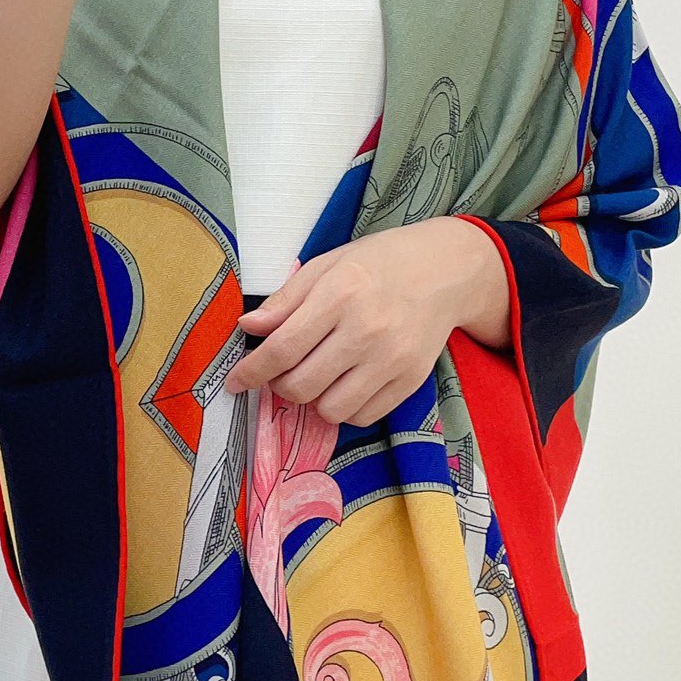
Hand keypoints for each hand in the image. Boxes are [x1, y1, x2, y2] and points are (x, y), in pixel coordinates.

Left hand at [223, 218, 512, 425]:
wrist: (445, 270)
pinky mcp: (411, 380)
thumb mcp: (326, 266)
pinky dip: (345, 408)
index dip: (252, 371)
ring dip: (313, 400)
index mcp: (340, 294)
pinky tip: (346, 384)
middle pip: (302, 386)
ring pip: (331, 409)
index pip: (282, 348)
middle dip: (280, 386)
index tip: (236, 381)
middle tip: (282, 373)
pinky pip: (363, 416)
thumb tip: (248, 328)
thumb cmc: (378, 264)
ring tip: (318, 376)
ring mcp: (392, 359)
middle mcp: (367, 330)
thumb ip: (286, 300)